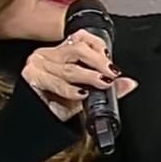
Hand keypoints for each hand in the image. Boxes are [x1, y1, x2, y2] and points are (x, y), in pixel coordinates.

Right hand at [20, 31, 137, 121]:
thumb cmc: (57, 106)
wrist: (36, 124)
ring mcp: (38, 64)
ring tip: (102, 83)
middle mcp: (48, 54)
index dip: (98, 46)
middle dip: (98, 62)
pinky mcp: (31, 76)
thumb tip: (129, 83)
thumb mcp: (86, 94)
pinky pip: (56, 82)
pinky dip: (70, 89)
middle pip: (77, 49)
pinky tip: (80, 93)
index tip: (111, 62)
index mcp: (61, 52)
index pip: (81, 37)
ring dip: (89, 76)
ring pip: (69, 67)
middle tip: (111, 74)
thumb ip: (107, 87)